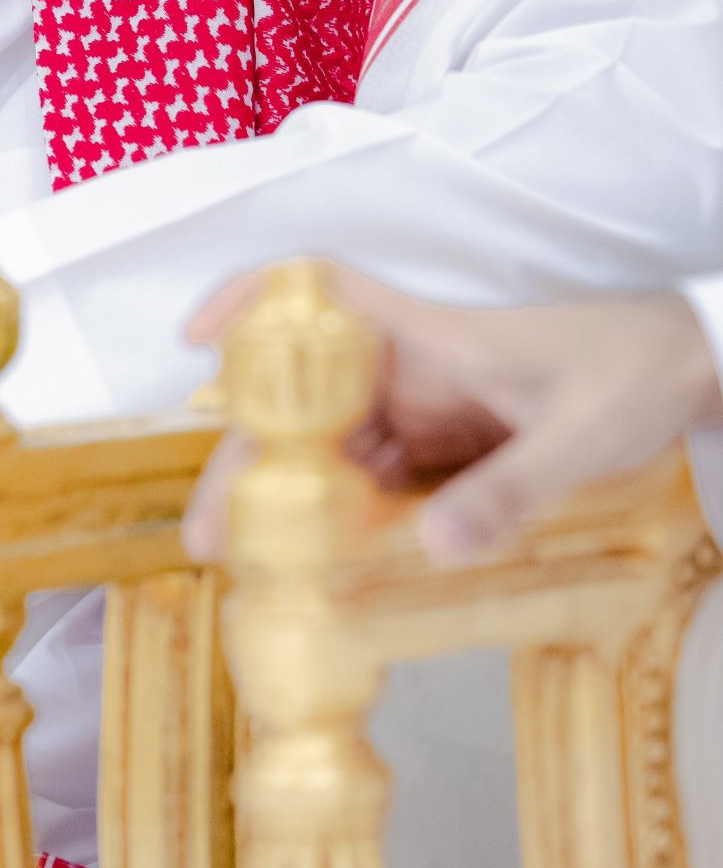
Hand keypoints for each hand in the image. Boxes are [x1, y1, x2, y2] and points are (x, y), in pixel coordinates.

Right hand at [181, 264, 722, 565]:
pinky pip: (380, 486)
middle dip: (248, 464)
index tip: (195, 338)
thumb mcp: (578, 434)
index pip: (319, 293)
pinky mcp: (448, 450)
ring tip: (255, 571)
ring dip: (292, 506)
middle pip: (302, 404)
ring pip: (333, 453)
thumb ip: (509, 488)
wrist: (692, 369)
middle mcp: (410, 370)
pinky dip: (348, 525)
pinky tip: (328, 574)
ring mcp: (426, 412)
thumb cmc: (634, 372)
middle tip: (213, 539)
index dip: (250, 303)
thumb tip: (436, 546)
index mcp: (427, 338)